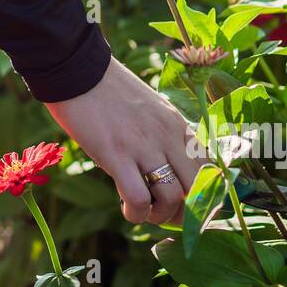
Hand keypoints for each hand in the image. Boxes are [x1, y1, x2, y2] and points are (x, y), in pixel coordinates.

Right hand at [45, 57, 205, 224]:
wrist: (76, 70)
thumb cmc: (106, 91)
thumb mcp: (149, 109)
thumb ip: (163, 135)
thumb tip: (168, 168)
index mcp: (177, 124)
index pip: (209, 168)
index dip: (202, 195)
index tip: (187, 206)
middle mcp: (167, 135)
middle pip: (196, 188)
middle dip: (185, 213)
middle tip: (164, 214)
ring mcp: (143, 145)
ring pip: (171, 199)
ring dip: (158, 216)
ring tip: (142, 210)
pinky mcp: (116, 154)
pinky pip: (139, 199)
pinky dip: (136, 213)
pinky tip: (126, 208)